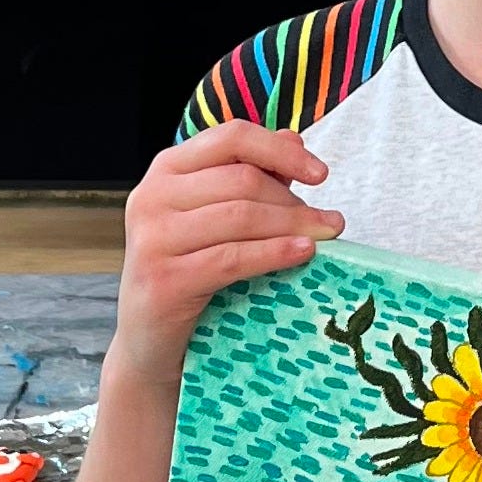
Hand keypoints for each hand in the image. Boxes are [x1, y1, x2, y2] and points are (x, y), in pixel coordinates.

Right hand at [110, 122, 343, 383]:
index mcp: (166, 170)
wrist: (151, 343)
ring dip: (292, 226)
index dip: (281, 151)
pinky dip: (274, 253)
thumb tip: (294, 140)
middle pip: (242, 180)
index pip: (231, 137)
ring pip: (241, 216)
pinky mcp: (164, 279)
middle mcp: (151, 196)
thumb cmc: (190, 274)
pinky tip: (304, 254)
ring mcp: (152, 238)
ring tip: (325, 238)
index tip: (322, 175)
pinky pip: (232, 258)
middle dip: (294, 201)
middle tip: (331, 223)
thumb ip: (250, 177)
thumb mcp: (217, 219)